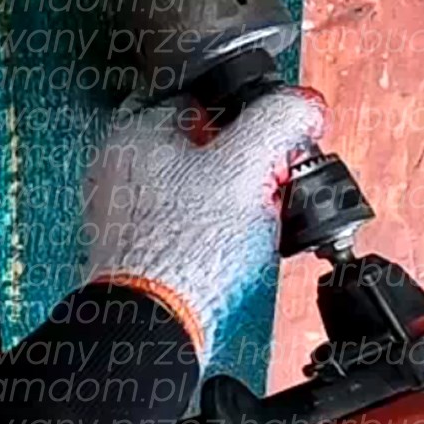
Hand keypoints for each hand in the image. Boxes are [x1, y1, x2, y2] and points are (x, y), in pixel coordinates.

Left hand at [83, 87, 324, 366]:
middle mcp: (120, 164)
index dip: (247, 121)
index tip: (270, 146)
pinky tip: (224, 251)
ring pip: (189, 188)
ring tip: (247, 225)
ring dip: (225, 202)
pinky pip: (179, 225)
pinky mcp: (131, 248)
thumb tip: (303, 104)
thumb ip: (279, 123)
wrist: (154, 324)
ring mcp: (120, 209)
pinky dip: (205, 234)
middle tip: (263, 189)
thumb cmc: (186, 249)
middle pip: (197, 146)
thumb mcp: (249, 168)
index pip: (203, 100)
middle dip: (238, 166)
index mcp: (138, 129)